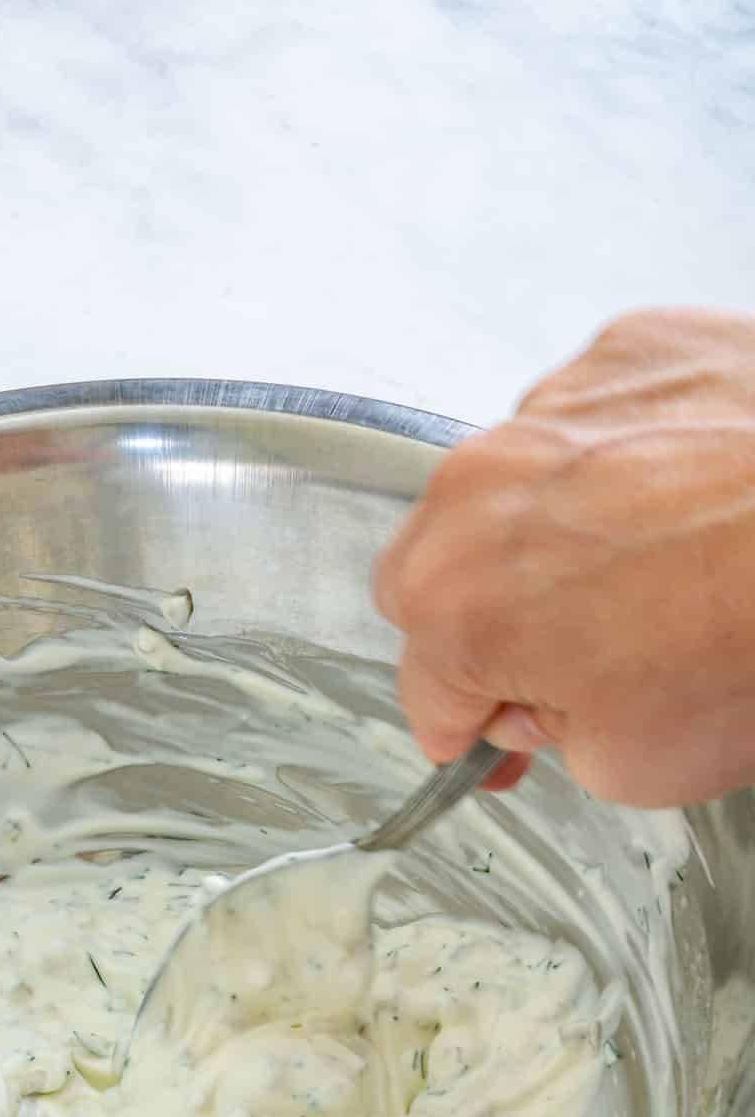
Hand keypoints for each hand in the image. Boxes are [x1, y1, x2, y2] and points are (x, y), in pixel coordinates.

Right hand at [375, 308, 754, 806]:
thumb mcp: (633, 763)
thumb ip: (553, 737)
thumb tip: (551, 705)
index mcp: (457, 606)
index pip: (427, 695)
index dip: (475, 730)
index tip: (508, 735)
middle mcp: (477, 490)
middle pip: (436, 575)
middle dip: (487, 620)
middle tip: (577, 653)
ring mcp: (551, 406)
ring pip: (508, 489)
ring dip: (554, 534)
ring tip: (654, 568)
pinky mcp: (628, 352)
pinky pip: (592, 418)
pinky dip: (623, 460)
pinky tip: (689, 499)